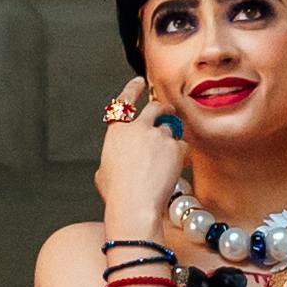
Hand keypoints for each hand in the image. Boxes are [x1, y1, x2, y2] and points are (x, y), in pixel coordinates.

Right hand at [94, 74, 188, 223]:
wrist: (135, 205)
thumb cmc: (117, 194)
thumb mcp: (104, 172)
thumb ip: (113, 157)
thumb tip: (117, 159)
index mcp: (116, 131)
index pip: (123, 101)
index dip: (132, 89)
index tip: (139, 81)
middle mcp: (137, 127)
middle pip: (155, 108)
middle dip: (164, 109)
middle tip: (169, 112)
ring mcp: (158, 135)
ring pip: (170, 129)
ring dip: (171, 139)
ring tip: (167, 160)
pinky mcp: (175, 147)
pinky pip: (182, 146)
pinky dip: (180, 155)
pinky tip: (173, 170)